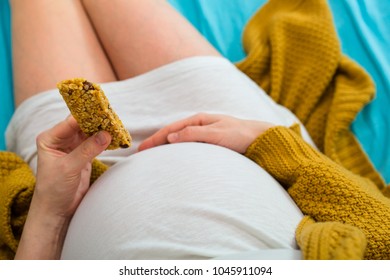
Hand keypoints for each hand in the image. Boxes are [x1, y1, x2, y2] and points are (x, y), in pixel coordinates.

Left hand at [15, 116, 110, 258]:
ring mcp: (74, 148)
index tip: (101, 110)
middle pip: (82, 125)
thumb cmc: (53, 189)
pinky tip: (115, 137)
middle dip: (97, 122)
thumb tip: (106, 135)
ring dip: (102, 131)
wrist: (57, 210)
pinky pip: (96, 144)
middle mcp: (61, 140)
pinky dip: (105, 141)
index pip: (70, 122)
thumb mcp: (69, 167)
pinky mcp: (84, 156)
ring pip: (90, 134)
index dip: (86, 115)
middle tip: (113, 118)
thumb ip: (87, 150)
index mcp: (50, 139)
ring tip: (116, 126)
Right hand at [138, 113, 274, 153]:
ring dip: (164, 146)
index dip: (156, 139)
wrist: (259, 139)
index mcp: (199, 120)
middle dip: (156, 142)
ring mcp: (203, 134)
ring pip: (178, 140)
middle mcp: (199, 125)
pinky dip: (175, 150)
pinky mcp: (208, 143)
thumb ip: (195, 135)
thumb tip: (171, 137)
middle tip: (140, 154)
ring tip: (151, 156)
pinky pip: (187, 146)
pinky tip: (171, 157)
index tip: (142, 149)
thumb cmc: (240, 135)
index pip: (171, 129)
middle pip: (172, 133)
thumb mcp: (217, 134)